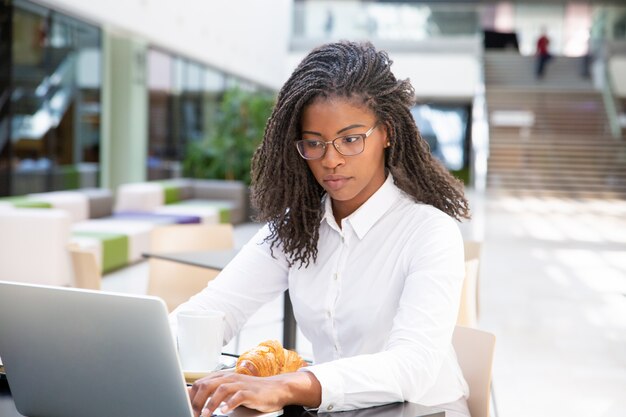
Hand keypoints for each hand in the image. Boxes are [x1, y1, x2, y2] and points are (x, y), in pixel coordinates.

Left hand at [188, 370, 320, 416]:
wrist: (276, 388)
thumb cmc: (252, 391)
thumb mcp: (231, 390)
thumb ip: (214, 392)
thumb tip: (193, 397)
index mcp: (222, 377)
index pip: (200, 383)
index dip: (190, 397)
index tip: (185, 408)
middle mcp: (230, 378)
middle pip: (207, 385)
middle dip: (197, 401)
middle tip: (193, 414)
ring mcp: (240, 384)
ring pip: (221, 390)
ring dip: (210, 403)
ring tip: (205, 415)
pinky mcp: (250, 392)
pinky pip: (238, 396)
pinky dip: (229, 403)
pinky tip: (224, 411)